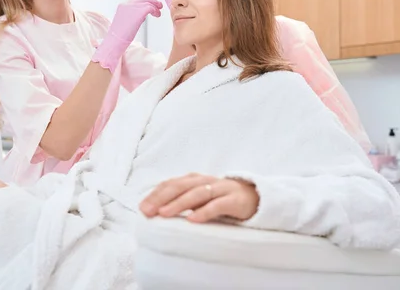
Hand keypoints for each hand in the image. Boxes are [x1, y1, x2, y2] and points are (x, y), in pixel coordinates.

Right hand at [107, 0, 162, 43]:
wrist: (116, 40)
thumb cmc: (120, 35)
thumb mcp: (125, 22)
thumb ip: (132, 15)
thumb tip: (143, 14)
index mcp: (122, 6)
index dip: (146, 0)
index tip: (152, 3)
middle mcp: (127, 4)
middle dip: (152, 1)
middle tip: (159, 6)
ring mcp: (132, 7)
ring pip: (148, 3)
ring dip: (155, 7)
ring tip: (158, 14)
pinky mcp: (138, 12)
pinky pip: (150, 8)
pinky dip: (155, 11)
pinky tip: (157, 15)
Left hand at [139, 173, 259, 222]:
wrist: (256, 197)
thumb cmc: (221, 199)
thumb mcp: (200, 198)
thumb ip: (181, 200)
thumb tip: (155, 209)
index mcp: (194, 180)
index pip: (171, 183)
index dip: (155, 194)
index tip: (142, 207)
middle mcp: (205, 181)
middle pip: (180, 186)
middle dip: (162, 197)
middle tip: (148, 211)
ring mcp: (221, 189)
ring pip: (197, 194)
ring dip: (179, 203)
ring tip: (164, 213)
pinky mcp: (235, 200)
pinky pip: (218, 205)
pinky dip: (204, 211)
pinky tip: (193, 219)